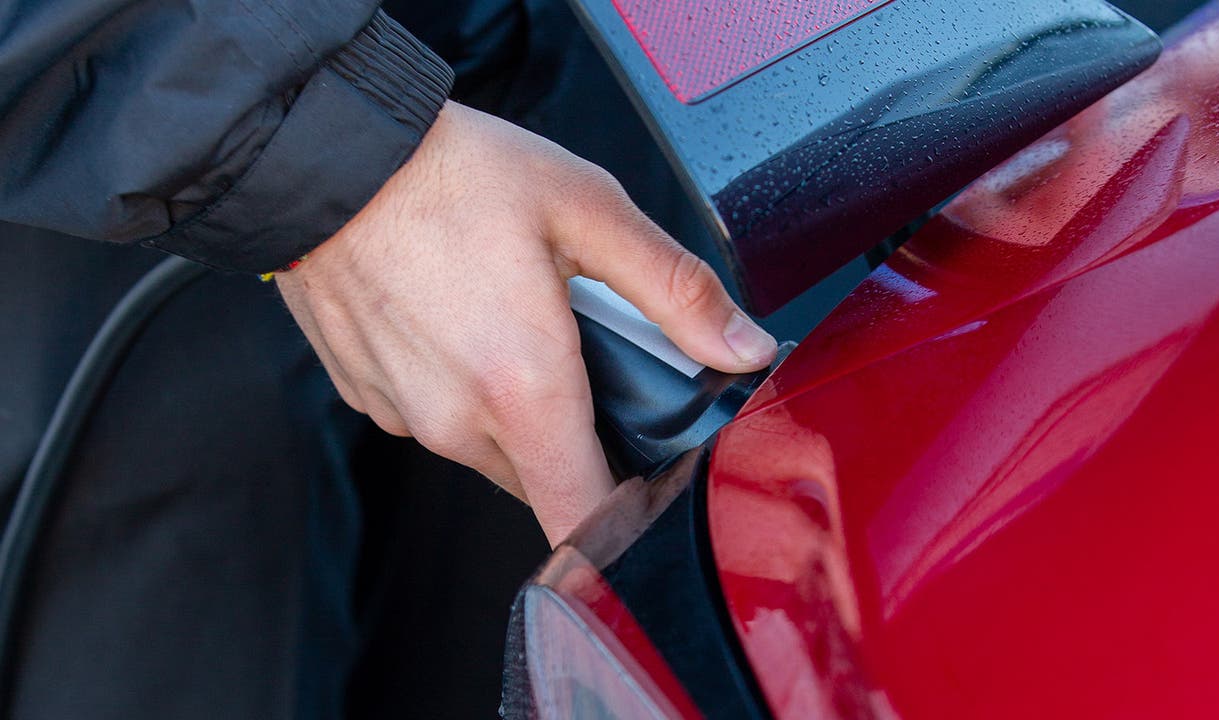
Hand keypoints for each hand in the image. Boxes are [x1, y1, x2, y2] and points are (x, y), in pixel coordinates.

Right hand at [276, 101, 776, 545]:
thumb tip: (743, 346)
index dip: (628, 519)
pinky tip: (460, 321)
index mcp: (524, 389)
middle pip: (544, 480)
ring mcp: (407, 416)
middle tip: (582, 357)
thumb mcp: (587, 212)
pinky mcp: (368, 399)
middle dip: (577, 438)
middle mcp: (458, 421)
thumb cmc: (450, 174)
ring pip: (488, 452)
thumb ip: (675, 290)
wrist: (327, 154)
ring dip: (515, 412)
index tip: (649, 486)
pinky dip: (459, 390)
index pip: (585, 519)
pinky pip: (436, 420)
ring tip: (517, 324)